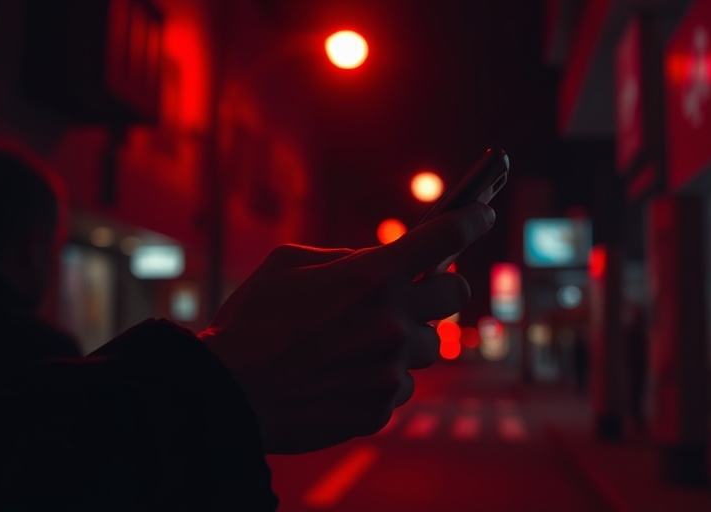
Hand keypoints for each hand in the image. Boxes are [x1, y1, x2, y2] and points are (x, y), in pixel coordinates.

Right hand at [201, 203, 495, 453]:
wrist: (228, 394)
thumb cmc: (252, 321)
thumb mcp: (288, 265)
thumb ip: (345, 258)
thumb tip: (378, 261)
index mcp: (370, 276)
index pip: (444, 237)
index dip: (471, 218)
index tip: (481, 213)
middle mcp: (391, 321)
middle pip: (455, 296)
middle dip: (439, 288)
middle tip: (416, 290)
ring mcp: (389, 369)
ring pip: (427, 347)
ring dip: (404, 340)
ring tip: (357, 344)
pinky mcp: (381, 408)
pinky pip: (399, 386)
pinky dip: (379, 378)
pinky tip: (341, 377)